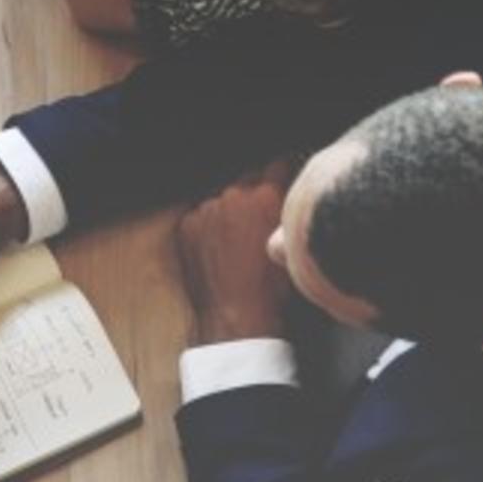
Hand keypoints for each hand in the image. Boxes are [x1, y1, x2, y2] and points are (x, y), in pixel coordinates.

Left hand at [174, 168, 294, 346]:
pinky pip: (200, 216)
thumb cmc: (271, 288)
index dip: (283, 175)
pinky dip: (207, 226)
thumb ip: (291, 211)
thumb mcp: (294, 241)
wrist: (235, 316)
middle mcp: (234, 195)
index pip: (278, 165)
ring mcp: (207, 209)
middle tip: (258, 219)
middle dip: (254, 194)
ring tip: (236, 238)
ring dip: (229, 210)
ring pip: (222, 198)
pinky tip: (217, 248)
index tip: (283, 183)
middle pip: (248, 180)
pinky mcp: (187, 225)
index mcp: (266, 194)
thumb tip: (295, 197)